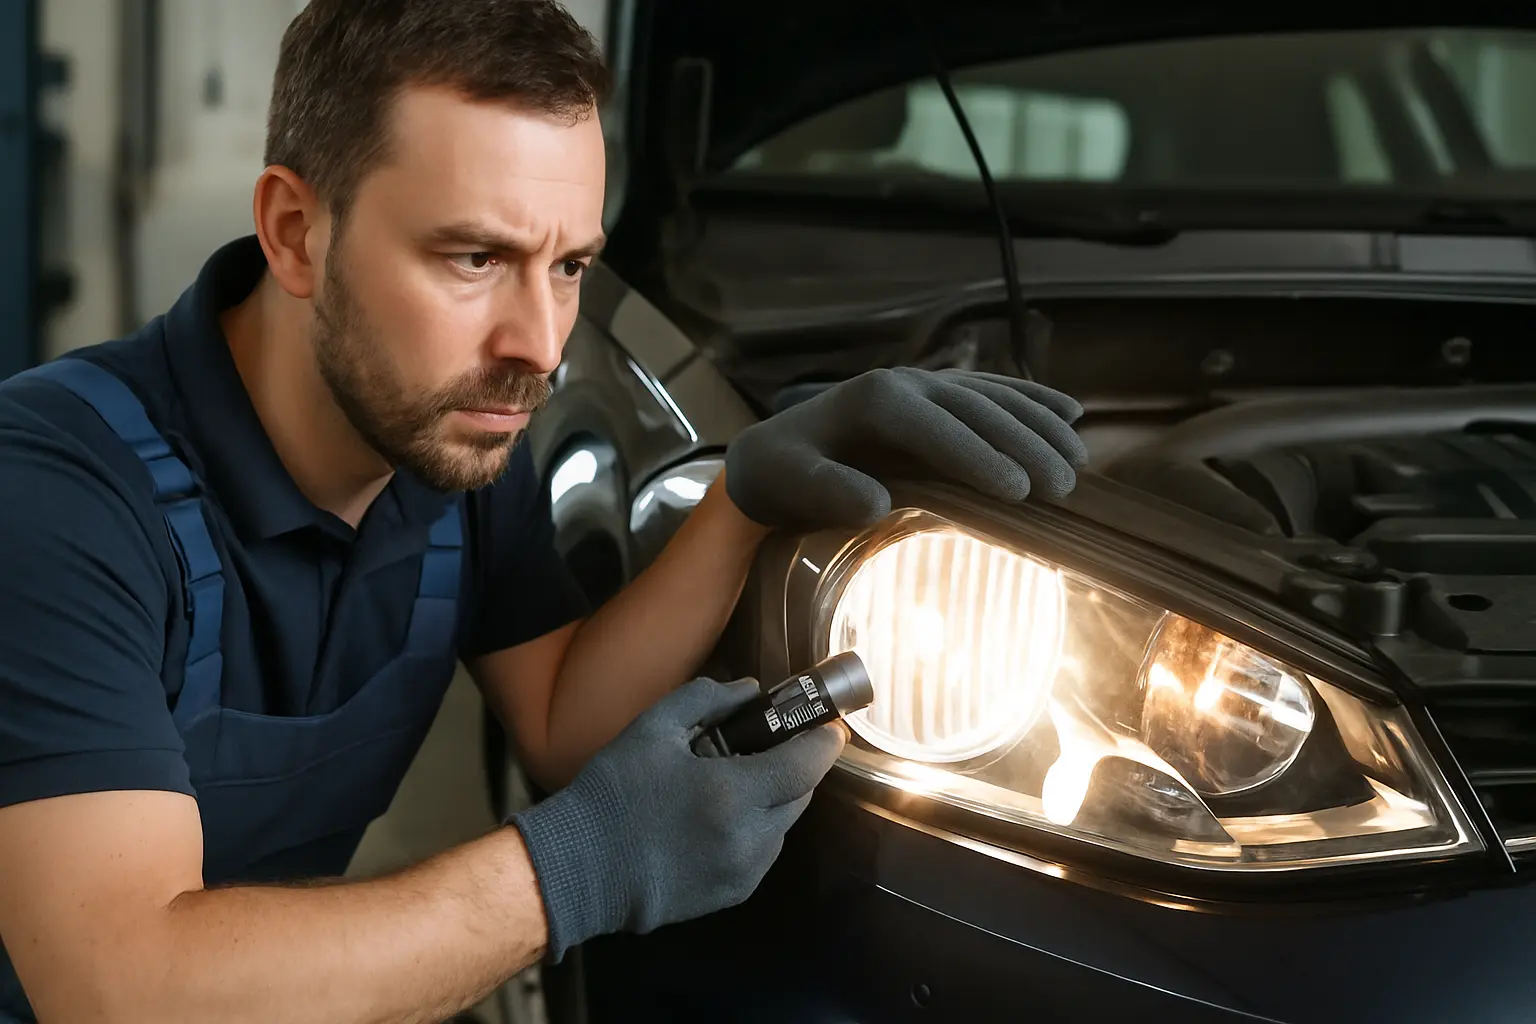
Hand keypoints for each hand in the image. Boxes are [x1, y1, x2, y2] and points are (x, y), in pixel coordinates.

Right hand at [510, 677, 844, 960]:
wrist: (580, 868)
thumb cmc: (613, 794)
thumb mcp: (653, 729)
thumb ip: (706, 700)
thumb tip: (747, 690)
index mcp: (732, 794)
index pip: (806, 766)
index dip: (823, 743)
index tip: (828, 728)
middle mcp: (748, 838)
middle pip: (801, 797)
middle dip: (796, 770)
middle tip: (773, 750)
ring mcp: (742, 872)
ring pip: (783, 828)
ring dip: (775, 802)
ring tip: (736, 785)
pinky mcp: (731, 894)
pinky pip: (762, 855)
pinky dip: (755, 832)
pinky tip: (720, 819)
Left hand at [724, 368, 1089, 530]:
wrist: (771, 454)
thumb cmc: (784, 476)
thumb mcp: (793, 486)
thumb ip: (829, 491)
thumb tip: (875, 501)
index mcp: (875, 401)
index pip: (937, 429)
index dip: (979, 457)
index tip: (1020, 491)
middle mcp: (905, 382)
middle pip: (977, 411)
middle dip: (1025, 445)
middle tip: (1065, 485)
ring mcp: (924, 383)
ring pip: (994, 398)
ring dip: (1040, 424)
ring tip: (1080, 458)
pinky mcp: (934, 393)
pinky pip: (992, 391)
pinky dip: (1032, 400)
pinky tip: (1070, 412)